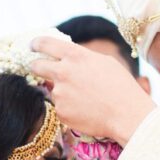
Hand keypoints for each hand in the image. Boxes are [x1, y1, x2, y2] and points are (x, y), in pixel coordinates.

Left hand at [30, 37, 155, 144]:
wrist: (126, 114)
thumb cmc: (121, 87)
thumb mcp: (104, 62)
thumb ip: (82, 59)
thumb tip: (68, 59)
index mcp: (75, 56)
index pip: (45, 44)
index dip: (37, 44)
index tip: (33, 46)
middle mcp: (63, 72)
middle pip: (36, 66)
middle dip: (36, 66)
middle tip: (39, 69)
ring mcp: (60, 93)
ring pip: (54, 90)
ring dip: (64, 93)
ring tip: (86, 99)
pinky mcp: (61, 112)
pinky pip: (61, 108)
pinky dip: (70, 109)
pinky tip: (86, 111)